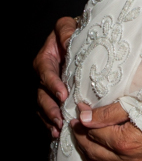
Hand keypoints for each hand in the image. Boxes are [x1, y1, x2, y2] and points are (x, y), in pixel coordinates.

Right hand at [34, 16, 75, 137]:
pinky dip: (51, 122)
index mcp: (46, 58)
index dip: (52, 84)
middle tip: (60, 119)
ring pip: (44, 105)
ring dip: (50, 118)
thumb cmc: (75, 32)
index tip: (62, 95)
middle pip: (42, 93)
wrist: (80, 38)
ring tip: (59, 129)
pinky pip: (48, 111)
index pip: (45, 72)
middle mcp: (44, 74)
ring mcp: (48, 87)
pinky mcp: (53, 96)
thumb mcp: (69, 27)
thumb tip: (67, 41)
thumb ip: (66, 32)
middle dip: (50, 108)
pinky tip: (57, 133)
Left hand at [71, 102, 141, 160]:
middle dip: (81, 138)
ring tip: (84, 144)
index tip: (78, 111)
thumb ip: (108, 113)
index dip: (83, 121)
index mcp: (124, 142)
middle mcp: (128, 160)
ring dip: (90, 157)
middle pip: (94, 151)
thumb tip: (83, 117)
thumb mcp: (136, 106)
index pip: (94, 133)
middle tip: (76, 126)